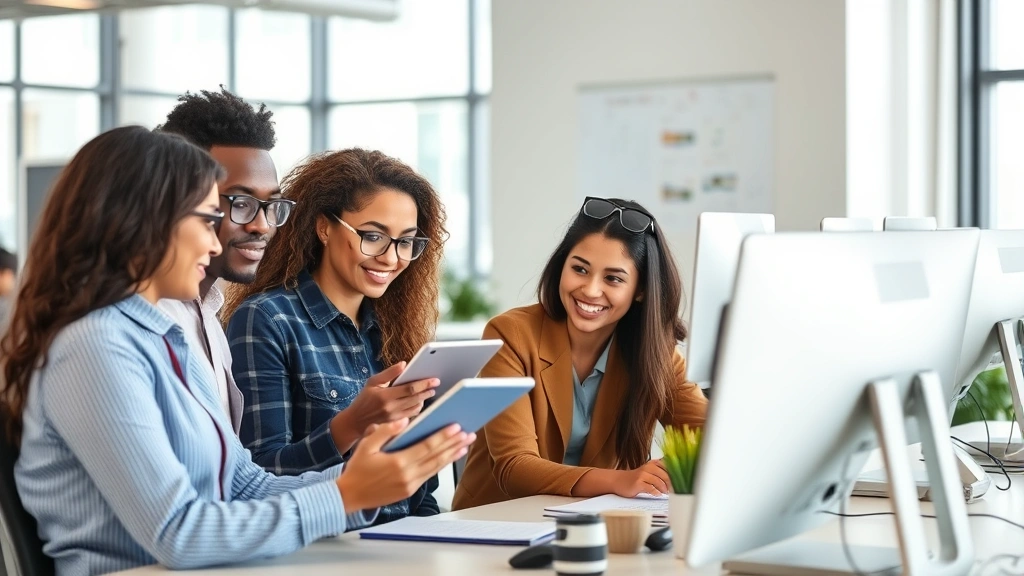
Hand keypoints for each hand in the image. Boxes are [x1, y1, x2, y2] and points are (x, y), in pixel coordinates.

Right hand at [329, 362, 438, 450]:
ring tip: (429, 392)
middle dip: (427, 391)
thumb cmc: (363, 399)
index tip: (434, 379)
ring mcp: (394, 418)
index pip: (410, 389)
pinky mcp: (396, 424)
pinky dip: (418, 407)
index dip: (424, 384)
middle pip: (416, 398)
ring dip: (424, 400)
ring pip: (416, 408)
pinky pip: (412, 415)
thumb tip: (404, 364)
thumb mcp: (372, 382)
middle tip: (436, 384)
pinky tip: (420, 402)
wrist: (355, 421)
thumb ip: (389, 373)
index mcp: (385, 396)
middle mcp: (391, 408)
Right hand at [336, 419, 475, 512]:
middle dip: (454, 444)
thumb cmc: (357, 469)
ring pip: (436, 467)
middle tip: (469, 434)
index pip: (427, 447)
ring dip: (452, 455)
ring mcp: (410, 485)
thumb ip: (385, 431)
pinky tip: (449, 458)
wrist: (349, 496)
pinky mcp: (409, 491)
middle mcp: (407, 475)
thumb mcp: (366, 445)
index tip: (456, 427)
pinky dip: (441, 466)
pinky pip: (429, 475)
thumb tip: (404, 420)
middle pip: (436, 457)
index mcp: (398, 462)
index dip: (443, 437)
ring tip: (465, 444)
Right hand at [612, 459, 670, 497]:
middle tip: (673, 490)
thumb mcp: (648, 472)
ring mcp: (642, 474)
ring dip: (664, 489)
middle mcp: (648, 467)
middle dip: (670, 484)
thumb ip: (660, 473)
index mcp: (653, 463)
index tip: (679, 482)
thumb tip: (675, 478)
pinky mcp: (638, 483)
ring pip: (658, 481)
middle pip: (665, 475)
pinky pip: (650, 488)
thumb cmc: (635, 479)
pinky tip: (658, 494)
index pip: (668, 467)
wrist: (619, 481)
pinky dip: (656, 492)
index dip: (675, 475)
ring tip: (665, 493)